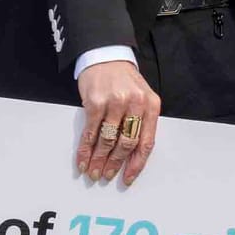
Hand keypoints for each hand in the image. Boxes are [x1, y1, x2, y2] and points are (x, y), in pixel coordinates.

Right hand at [75, 59, 160, 186]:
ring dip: (99, 159)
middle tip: (106, 175)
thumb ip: (141, 123)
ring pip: (108, 140)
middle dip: (115, 164)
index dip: (136, 164)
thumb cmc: (124, 81)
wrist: (106, 56)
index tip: (127, 178)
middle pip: (126, 143)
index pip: (146, 142)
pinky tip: (83, 159)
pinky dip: (86, 149)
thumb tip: (132, 157)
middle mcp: (135, 103)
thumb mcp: (141, 98)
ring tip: (93, 171)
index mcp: (151, 105)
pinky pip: (91, 132)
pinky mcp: (96, 102)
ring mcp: (115, 102)